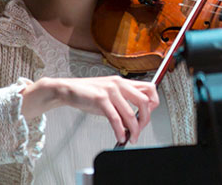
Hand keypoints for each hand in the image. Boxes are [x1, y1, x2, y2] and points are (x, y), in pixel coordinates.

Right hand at [24, 76, 158, 144]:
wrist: (68, 89)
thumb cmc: (88, 93)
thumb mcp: (109, 94)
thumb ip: (123, 103)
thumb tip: (134, 120)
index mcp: (123, 82)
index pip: (150, 88)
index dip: (153, 103)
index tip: (148, 115)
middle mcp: (119, 84)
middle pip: (144, 101)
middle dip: (145, 120)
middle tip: (140, 130)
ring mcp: (110, 91)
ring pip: (130, 113)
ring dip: (133, 129)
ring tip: (131, 138)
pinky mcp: (100, 99)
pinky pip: (115, 119)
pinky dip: (120, 131)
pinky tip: (120, 136)